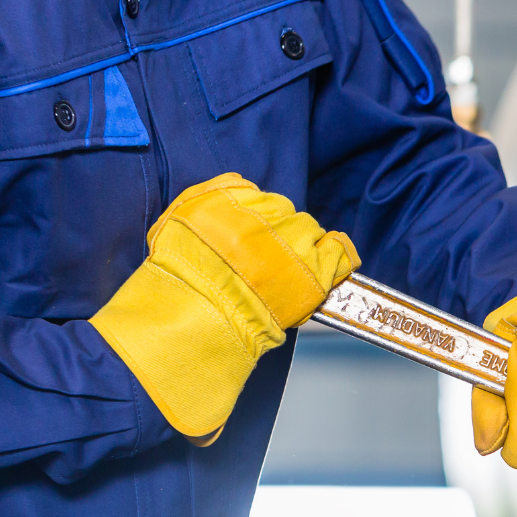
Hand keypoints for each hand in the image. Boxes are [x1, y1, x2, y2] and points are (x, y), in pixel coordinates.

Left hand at [92, 174, 359, 441]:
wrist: (181, 323)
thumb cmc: (231, 332)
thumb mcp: (284, 322)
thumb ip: (304, 295)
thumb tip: (315, 279)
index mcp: (305, 271)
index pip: (335, 246)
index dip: (323, 254)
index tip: (314, 260)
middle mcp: (284, 235)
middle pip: (302, 222)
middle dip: (289, 238)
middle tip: (267, 258)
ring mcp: (248, 215)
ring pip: (272, 202)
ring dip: (262, 217)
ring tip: (241, 242)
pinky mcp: (216, 200)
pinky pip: (238, 185)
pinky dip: (236, 196)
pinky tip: (229, 219)